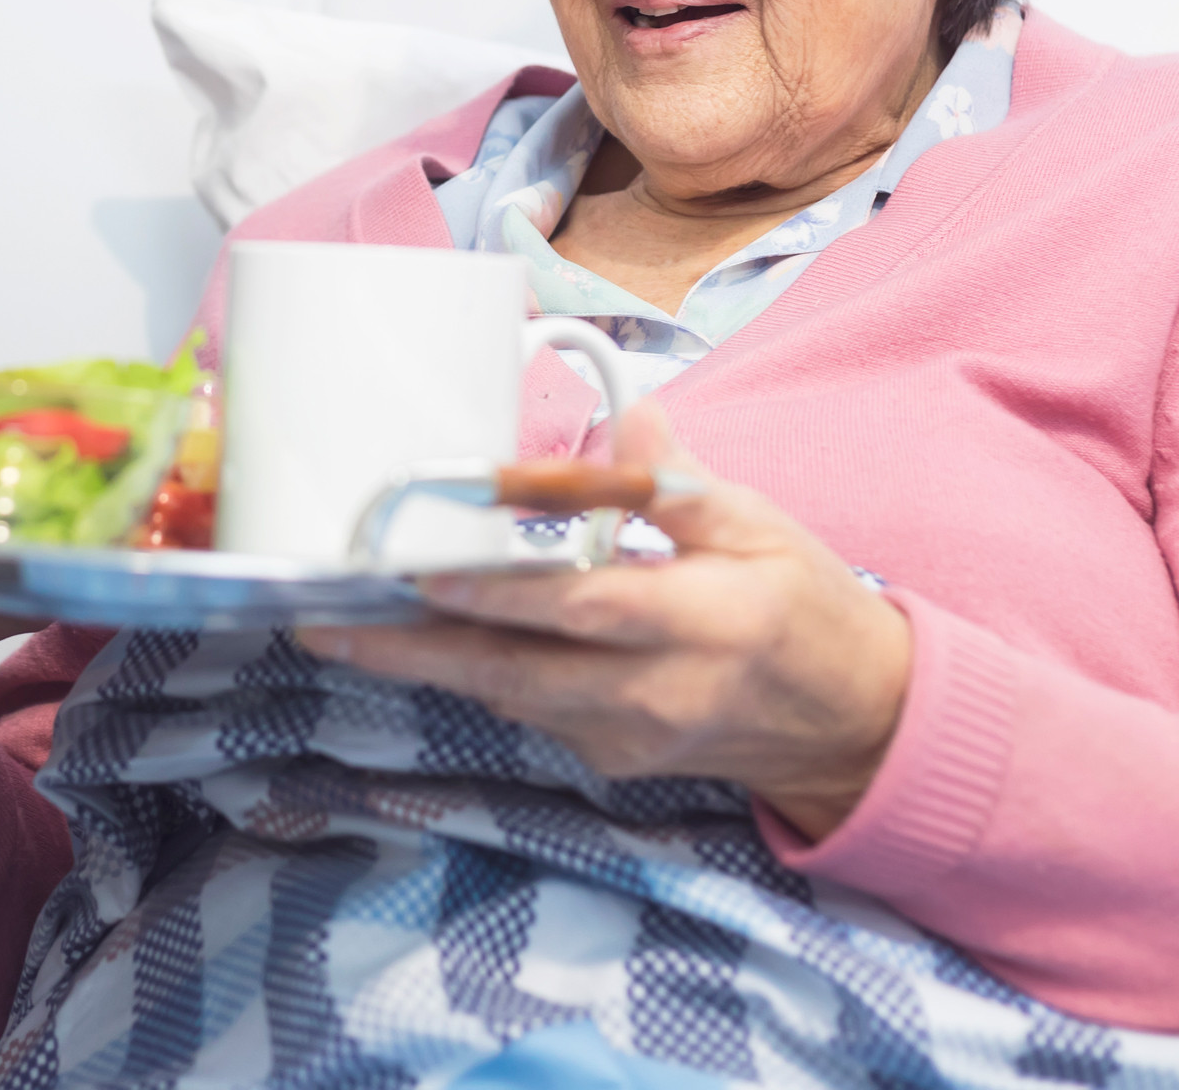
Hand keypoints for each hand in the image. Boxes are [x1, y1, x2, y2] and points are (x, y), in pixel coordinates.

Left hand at [298, 401, 909, 839]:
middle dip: (416, 650)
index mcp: (707, 621)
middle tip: (327, 620)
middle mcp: (661, 692)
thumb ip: (681, 483)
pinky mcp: (610, 759)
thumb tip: (628, 418)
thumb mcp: (761, 527)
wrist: (851, 723)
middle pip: (521, 673)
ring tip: (338, 626)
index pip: (591, 608)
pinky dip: (477, 673)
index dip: (505, 595)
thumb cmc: (802, 607)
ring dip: (423, 665)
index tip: (427, 575)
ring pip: (510, 697)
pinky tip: (418, 641)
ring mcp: (630, 737)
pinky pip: (530, 711)